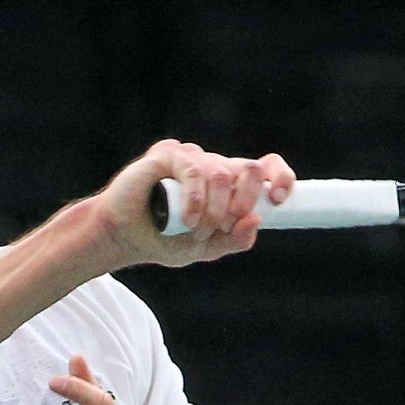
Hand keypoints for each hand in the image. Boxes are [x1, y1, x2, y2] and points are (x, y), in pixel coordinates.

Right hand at [93, 139, 295, 267]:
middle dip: (245, 200)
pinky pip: (194, 170)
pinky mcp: (167, 155)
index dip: (280, 176)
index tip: (279, 199)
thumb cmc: (162, 240)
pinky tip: (186, 218)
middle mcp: (212, 166)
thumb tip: (257, 222)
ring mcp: (191, 158)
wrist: (123, 238)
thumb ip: (232, 240)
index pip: (265, 168)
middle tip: (226, 223)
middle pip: (249, 169)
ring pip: (222, 174)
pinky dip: (195, 198)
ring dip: (213, 210)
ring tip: (192, 230)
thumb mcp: (204, 249)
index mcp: (228, 185)